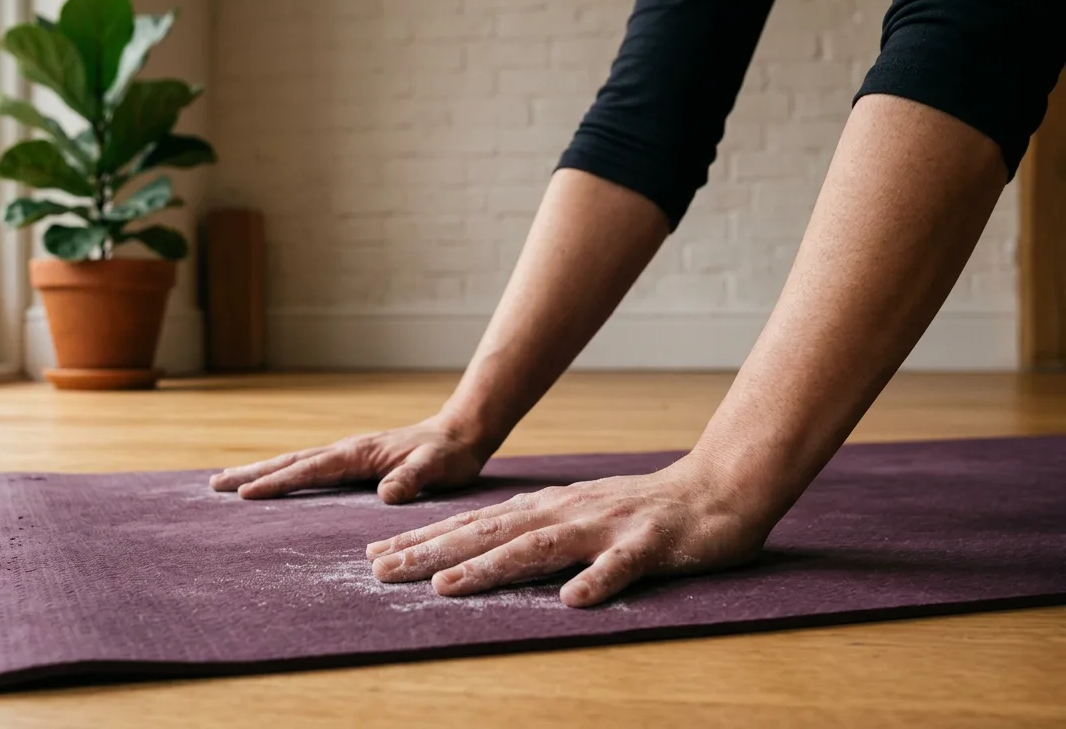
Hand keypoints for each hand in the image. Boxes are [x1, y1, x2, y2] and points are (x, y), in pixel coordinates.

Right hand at [209, 418, 488, 503]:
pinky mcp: (353, 461)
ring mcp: (347, 454)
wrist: (460, 434)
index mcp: (357, 453)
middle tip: (214, 485)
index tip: (246, 494)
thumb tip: (386, 495)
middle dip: (252, 473)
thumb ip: (412, 478)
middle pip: (290, 461)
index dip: (277, 483)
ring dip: (261, 472)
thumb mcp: (436, 468)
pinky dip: (284, 473)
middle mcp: (346, 450)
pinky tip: (273, 482)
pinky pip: (309, 468)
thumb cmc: (449, 454)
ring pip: (295, 462)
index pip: (309, 469)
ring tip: (227, 481)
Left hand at [364, 454, 772, 607]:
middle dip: (432, 552)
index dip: (424, 541)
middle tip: (381, 572)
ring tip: (446, 587)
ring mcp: (606, 527)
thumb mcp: (577, 516)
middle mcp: (567, 512)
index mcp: (547, 509)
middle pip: (490, 534)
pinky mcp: (648, 546)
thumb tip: (475, 552)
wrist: (717, 490)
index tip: (376, 558)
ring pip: (539, 548)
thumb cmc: (642, 511)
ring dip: (491, 566)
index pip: (475, 525)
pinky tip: (573, 601)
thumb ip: (532, 532)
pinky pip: (621, 568)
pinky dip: (597, 581)